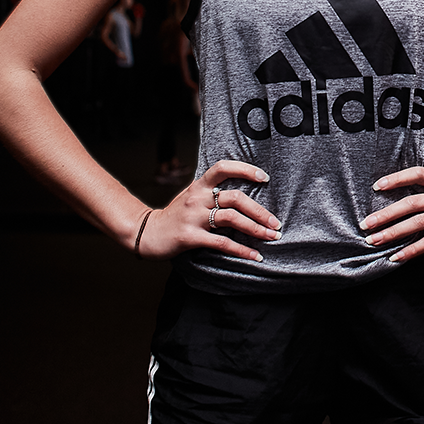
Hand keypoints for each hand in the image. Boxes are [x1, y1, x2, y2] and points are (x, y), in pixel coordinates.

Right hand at [136, 160, 278, 261]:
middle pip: (235, 198)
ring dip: (256, 229)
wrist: (147, 232)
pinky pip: (221, 242)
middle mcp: (197, 198)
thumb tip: (244, 197)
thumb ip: (212, 194)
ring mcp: (193, 217)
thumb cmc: (175, 216)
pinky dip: (241, 250)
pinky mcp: (190, 237)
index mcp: (199, 186)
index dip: (245, 169)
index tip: (264, 178)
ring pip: (231, 218)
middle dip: (260, 211)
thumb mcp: (191, 198)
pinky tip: (254, 255)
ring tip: (271, 237)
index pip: (223, 168)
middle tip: (276, 223)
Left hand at [361, 167, 423, 262]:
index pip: (417, 173)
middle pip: (411, 203)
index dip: (396, 179)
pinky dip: (412, 250)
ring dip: (393, 233)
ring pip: (418, 223)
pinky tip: (397, 256)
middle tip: (366, 223)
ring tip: (375, 240)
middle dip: (385, 214)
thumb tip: (418, 168)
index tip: (376, 187)